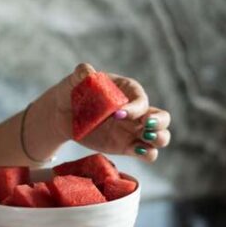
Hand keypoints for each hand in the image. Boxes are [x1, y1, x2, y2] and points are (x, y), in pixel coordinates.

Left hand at [44, 62, 172, 162]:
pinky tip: (135, 150)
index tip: (117, 113)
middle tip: (146, 126)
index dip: (134, 108)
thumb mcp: (75, 81)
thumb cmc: (72, 93)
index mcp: (129, 91)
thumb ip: (82, 74)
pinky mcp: (127, 147)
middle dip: (159, 123)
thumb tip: (88, 72)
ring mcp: (134, 131)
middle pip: (162, 118)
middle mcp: (138, 111)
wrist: (63, 116)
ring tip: (144, 139)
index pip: (141, 100)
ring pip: (161, 137)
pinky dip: (147, 154)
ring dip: (159, 139)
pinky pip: (147, 153)